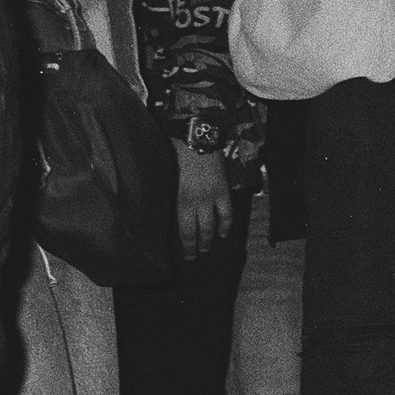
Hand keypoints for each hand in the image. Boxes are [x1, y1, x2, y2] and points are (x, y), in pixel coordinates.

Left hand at [174, 143, 232, 259]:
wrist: (195, 138)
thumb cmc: (176, 154)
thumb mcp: (167, 176)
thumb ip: (171, 194)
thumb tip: (170, 210)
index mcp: (178, 199)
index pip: (182, 229)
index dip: (184, 244)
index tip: (184, 253)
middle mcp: (194, 202)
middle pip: (196, 231)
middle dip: (195, 246)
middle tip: (194, 255)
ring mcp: (210, 198)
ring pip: (211, 226)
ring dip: (209, 239)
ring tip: (207, 247)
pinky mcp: (223, 191)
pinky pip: (227, 213)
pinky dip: (226, 225)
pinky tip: (223, 232)